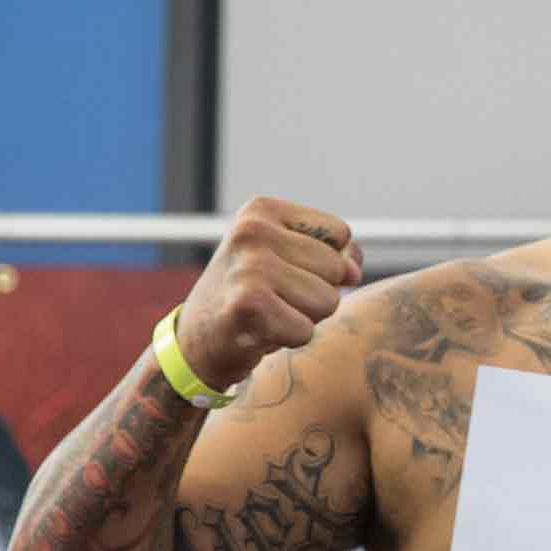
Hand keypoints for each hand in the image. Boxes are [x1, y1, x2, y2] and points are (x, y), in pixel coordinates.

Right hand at [177, 196, 365, 389]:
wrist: (196, 341)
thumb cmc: (252, 296)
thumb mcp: (288, 258)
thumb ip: (334, 253)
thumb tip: (354, 270)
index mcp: (262, 210)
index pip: (340, 234)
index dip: (323, 262)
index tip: (282, 271)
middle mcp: (252, 231)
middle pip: (337, 268)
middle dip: (315, 292)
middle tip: (273, 297)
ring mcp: (248, 266)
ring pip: (328, 300)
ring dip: (304, 316)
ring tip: (268, 312)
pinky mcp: (247, 304)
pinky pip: (306, 329)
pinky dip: (290, 339)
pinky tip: (259, 331)